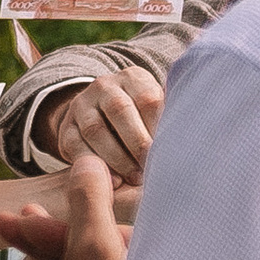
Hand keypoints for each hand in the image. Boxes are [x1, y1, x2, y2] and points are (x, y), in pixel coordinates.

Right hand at [42, 71, 163, 185]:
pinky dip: (95, 165)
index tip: (170, 150)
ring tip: (135, 178)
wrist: (99, 119)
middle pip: (120, 110)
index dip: (158, 126)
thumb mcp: (156, 110)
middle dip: (138, 142)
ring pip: (95, 130)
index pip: (147, 98)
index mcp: (132, 78)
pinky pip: (76, 146)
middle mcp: (104, 86)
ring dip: (117, 158)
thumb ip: (169, 117)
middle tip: (152, 167)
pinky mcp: (66, 129)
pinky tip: (113, 182)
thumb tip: (193, 135)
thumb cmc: (141, 120)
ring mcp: (81, 106)